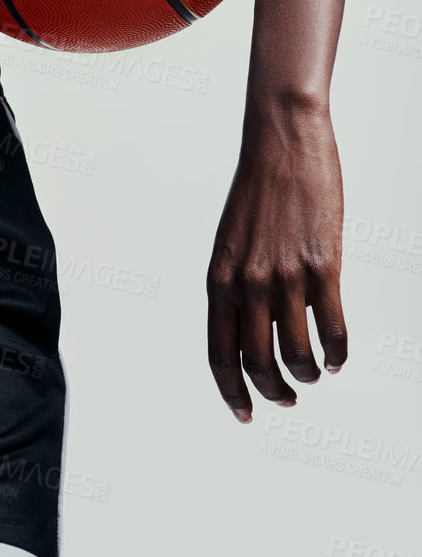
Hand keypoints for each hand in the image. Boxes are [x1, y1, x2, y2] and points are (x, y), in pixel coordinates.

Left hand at [206, 104, 346, 421]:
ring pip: (295, 354)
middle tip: (286, 399)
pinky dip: (337, 353)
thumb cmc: (258, 190)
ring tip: (313, 375)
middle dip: (272, 391)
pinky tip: (337, 357)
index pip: (219, 353)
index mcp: (219, 277)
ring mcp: (286, 276)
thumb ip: (236, 283)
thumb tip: (251, 327)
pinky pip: (332, 329)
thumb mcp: (231, 241)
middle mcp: (248, 282)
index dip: (231, 390)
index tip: (244, 413)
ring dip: (306, 376)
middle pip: (256, 362)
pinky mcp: (323, 266)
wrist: (282, 143)